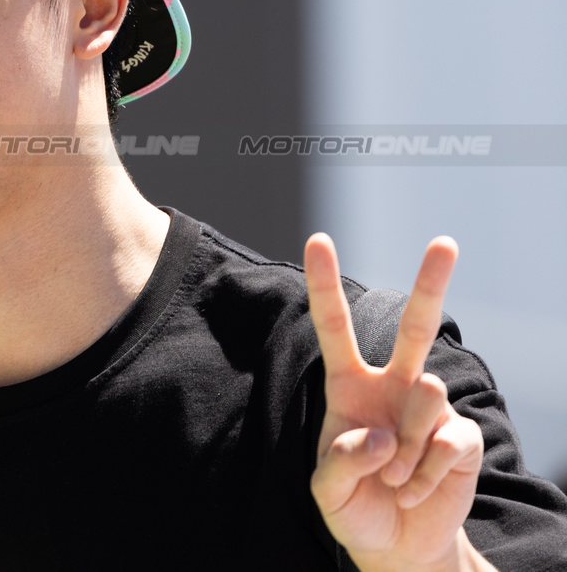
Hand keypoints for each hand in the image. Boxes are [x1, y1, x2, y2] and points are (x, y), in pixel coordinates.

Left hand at [305, 234, 492, 571]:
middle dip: (431, 284)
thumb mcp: (326, 490)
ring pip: (425, 398)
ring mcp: (430, 408)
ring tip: (394, 479)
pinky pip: (446, 442)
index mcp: (348, 386)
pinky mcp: (461, 436)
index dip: (326, 284)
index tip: (319, 239)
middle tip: (445, 243)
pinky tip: (417, 488)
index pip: (334, 327)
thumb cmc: (355, 506)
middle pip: (414, 327)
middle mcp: (393, 386)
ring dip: (404, 452)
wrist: (397, 545)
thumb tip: (380, 435)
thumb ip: (341, 460)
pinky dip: (426, 475)